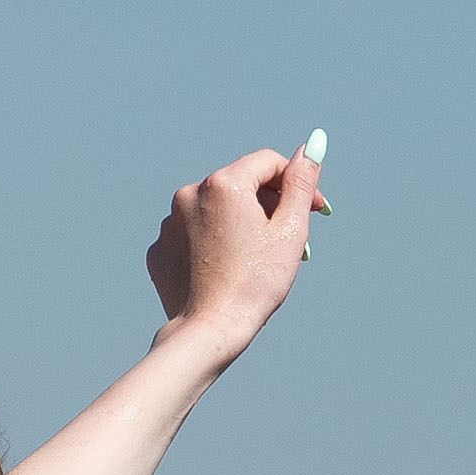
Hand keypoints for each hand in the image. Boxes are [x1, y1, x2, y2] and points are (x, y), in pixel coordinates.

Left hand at [141, 143, 319, 353]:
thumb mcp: (289, 229)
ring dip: (242, 224)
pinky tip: (229, 268)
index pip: (269, 164)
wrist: (209, 332)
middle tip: (294, 237)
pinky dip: (213, 244)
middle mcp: (188, 195)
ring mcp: (169, 224)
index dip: (297, 183)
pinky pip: (193, 235)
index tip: (316, 210)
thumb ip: (301, 182)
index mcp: (223, 183)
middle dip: (271, 205)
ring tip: (261, 257)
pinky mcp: (159, 250)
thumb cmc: (256, 284)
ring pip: (216, 211)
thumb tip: (315, 142)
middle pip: (241, 185)